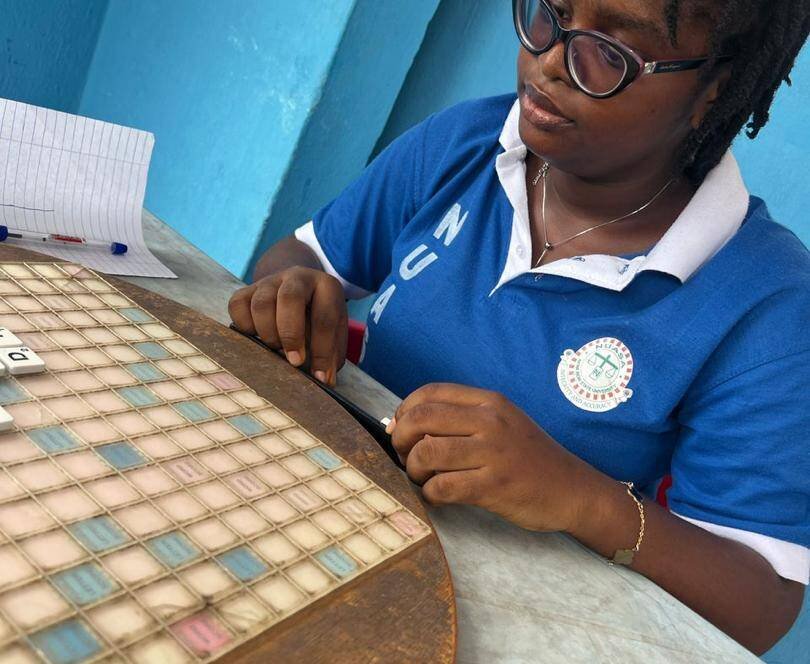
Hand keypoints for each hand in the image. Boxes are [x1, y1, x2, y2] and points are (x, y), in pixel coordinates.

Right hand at [228, 267, 347, 385]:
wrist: (297, 290)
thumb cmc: (318, 318)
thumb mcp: (333, 332)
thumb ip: (332, 355)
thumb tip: (324, 382)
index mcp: (326, 286)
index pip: (325, 317)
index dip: (322, 349)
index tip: (319, 375)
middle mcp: (297, 278)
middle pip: (290, 299)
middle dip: (291, 334)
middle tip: (294, 361)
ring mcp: (269, 281)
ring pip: (261, 304)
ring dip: (268, 334)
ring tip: (276, 350)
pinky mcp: (246, 290)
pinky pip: (237, 306)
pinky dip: (245, 327)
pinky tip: (257, 338)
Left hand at [390, 383, 596, 532]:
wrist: (573, 490)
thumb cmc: (529, 458)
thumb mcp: (501, 423)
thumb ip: (460, 419)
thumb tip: (400, 423)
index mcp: (489, 401)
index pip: (430, 392)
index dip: (405, 410)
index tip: (401, 429)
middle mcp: (490, 421)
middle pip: (421, 419)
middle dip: (400, 439)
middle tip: (405, 456)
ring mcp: (493, 453)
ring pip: (426, 453)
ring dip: (413, 470)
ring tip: (423, 478)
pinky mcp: (494, 486)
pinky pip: (442, 487)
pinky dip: (430, 494)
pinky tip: (438, 496)